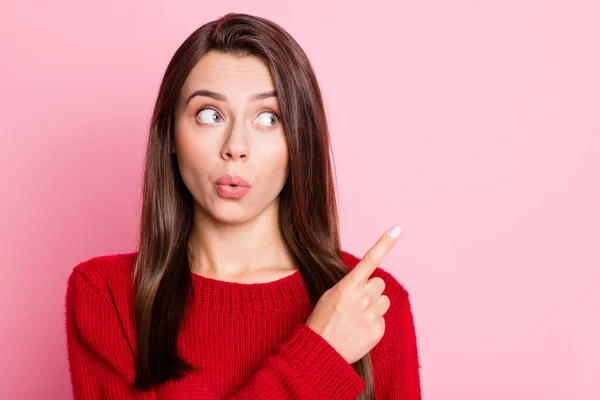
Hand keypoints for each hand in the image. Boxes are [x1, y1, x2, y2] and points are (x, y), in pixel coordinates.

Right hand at [305, 225, 401, 363]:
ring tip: (356, 318)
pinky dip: (373, 323)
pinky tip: (359, 330)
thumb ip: (350, 286)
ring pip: (383, 300)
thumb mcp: (330, 296)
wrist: (320, 352)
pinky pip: (382, 319)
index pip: (370, 260)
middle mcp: (362, 298)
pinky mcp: (379, 330)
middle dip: (371, 291)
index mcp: (348, 286)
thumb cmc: (322, 321)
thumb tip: (368, 282)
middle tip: (355, 304)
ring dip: (374, 306)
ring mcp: (372, 314)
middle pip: (379, 283)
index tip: (397, 229)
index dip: (385, 243)